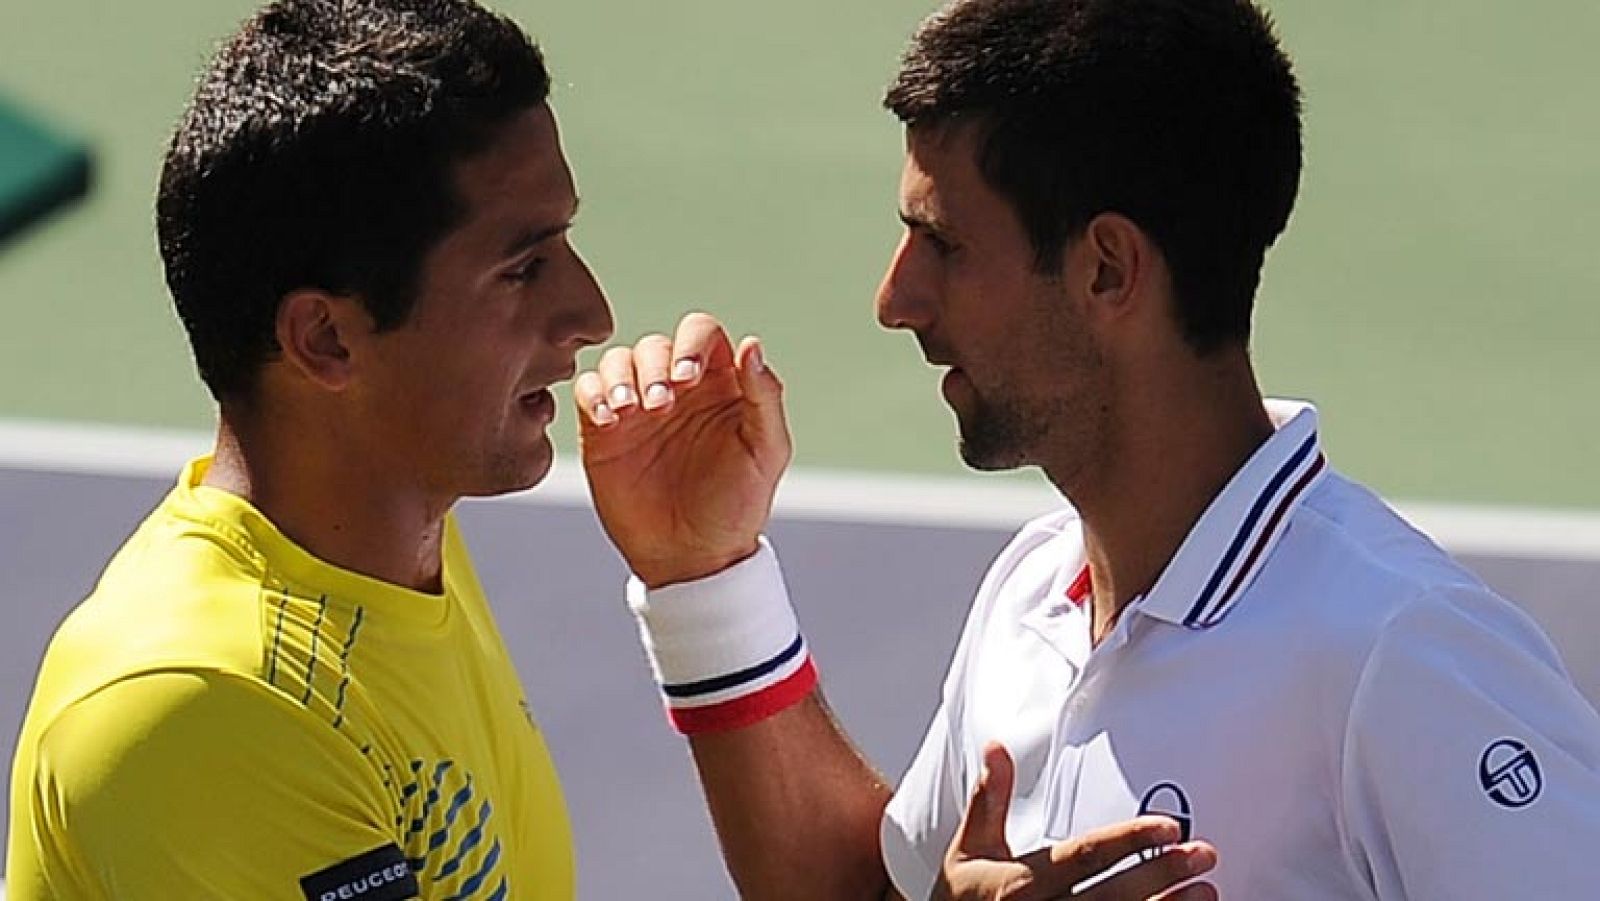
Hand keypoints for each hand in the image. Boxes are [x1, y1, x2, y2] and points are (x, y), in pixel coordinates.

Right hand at [575, 312, 791, 587]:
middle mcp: (676, 388)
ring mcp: (638, 408)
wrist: (692, 557)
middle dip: (654, 367)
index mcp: (719, 385)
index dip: (691, 344)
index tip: (687, 379)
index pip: (701, 333)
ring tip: (629, 411)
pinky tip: (608, 420)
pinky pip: (589, 390)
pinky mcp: (603, 431)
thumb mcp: (766, 452)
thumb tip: (752, 345)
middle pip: (655, 344)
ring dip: (620, 377)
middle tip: (660, 406)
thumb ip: (764, 397)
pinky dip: (593, 394)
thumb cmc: (736, 507)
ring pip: (618, 360)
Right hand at [934, 744, 1217, 900]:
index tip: (1167, 827)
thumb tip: (996, 747)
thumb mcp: (968, 850)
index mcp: (1020, 885)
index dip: (1128, 842)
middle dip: (1162, 874)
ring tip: (1208, 891)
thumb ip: (989, 800)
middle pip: (1114, 896)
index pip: (1084, 858)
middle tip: (1205, 853)